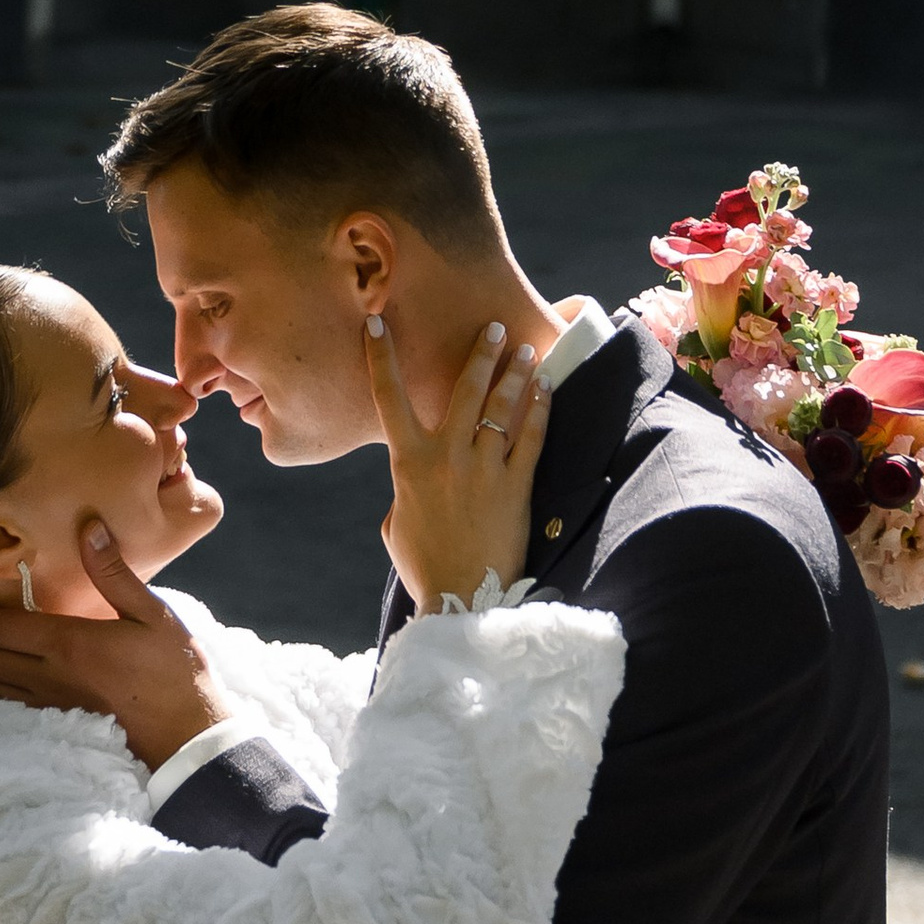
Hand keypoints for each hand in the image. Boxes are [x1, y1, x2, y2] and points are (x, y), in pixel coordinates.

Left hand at [0, 521, 226, 772]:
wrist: (187, 738)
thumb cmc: (175, 671)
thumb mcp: (153, 614)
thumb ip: (114, 572)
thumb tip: (90, 526)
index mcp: (69, 646)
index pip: (1, 629)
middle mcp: (50, 678)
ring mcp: (51, 706)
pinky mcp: (57, 724)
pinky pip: (4, 706)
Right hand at [370, 314, 548, 613]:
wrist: (461, 600)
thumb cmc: (424, 566)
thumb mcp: (397, 524)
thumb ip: (405, 492)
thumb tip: (415, 483)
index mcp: (408, 463)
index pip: (388, 397)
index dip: (381, 357)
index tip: (377, 322)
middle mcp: (446, 456)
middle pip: (464, 390)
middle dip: (481, 353)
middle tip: (495, 327)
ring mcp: (483, 469)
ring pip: (501, 407)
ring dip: (515, 374)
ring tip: (527, 349)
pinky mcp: (515, 487)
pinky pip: (530, 438)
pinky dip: (539, 409)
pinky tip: (547, 389)